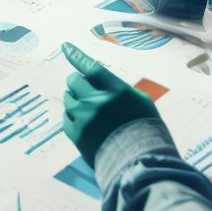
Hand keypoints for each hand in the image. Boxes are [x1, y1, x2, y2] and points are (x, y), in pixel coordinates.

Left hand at [61, 42, 159, 166]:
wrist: (140, 164)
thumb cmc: (146, 130)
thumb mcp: (141, 102)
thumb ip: (120, 89)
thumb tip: (102, 82)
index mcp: (116, 90)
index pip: (91, 67)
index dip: (76, 55)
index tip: (65, 46)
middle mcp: (97, 101)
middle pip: (74, 81)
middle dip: (77, 83)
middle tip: (83, 89)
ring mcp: (85, 118)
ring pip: (68, 100)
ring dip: (74, 101)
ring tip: (86, 110)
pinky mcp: (77, 135)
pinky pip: (65, 120)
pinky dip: (71, 119)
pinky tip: (82, 124)